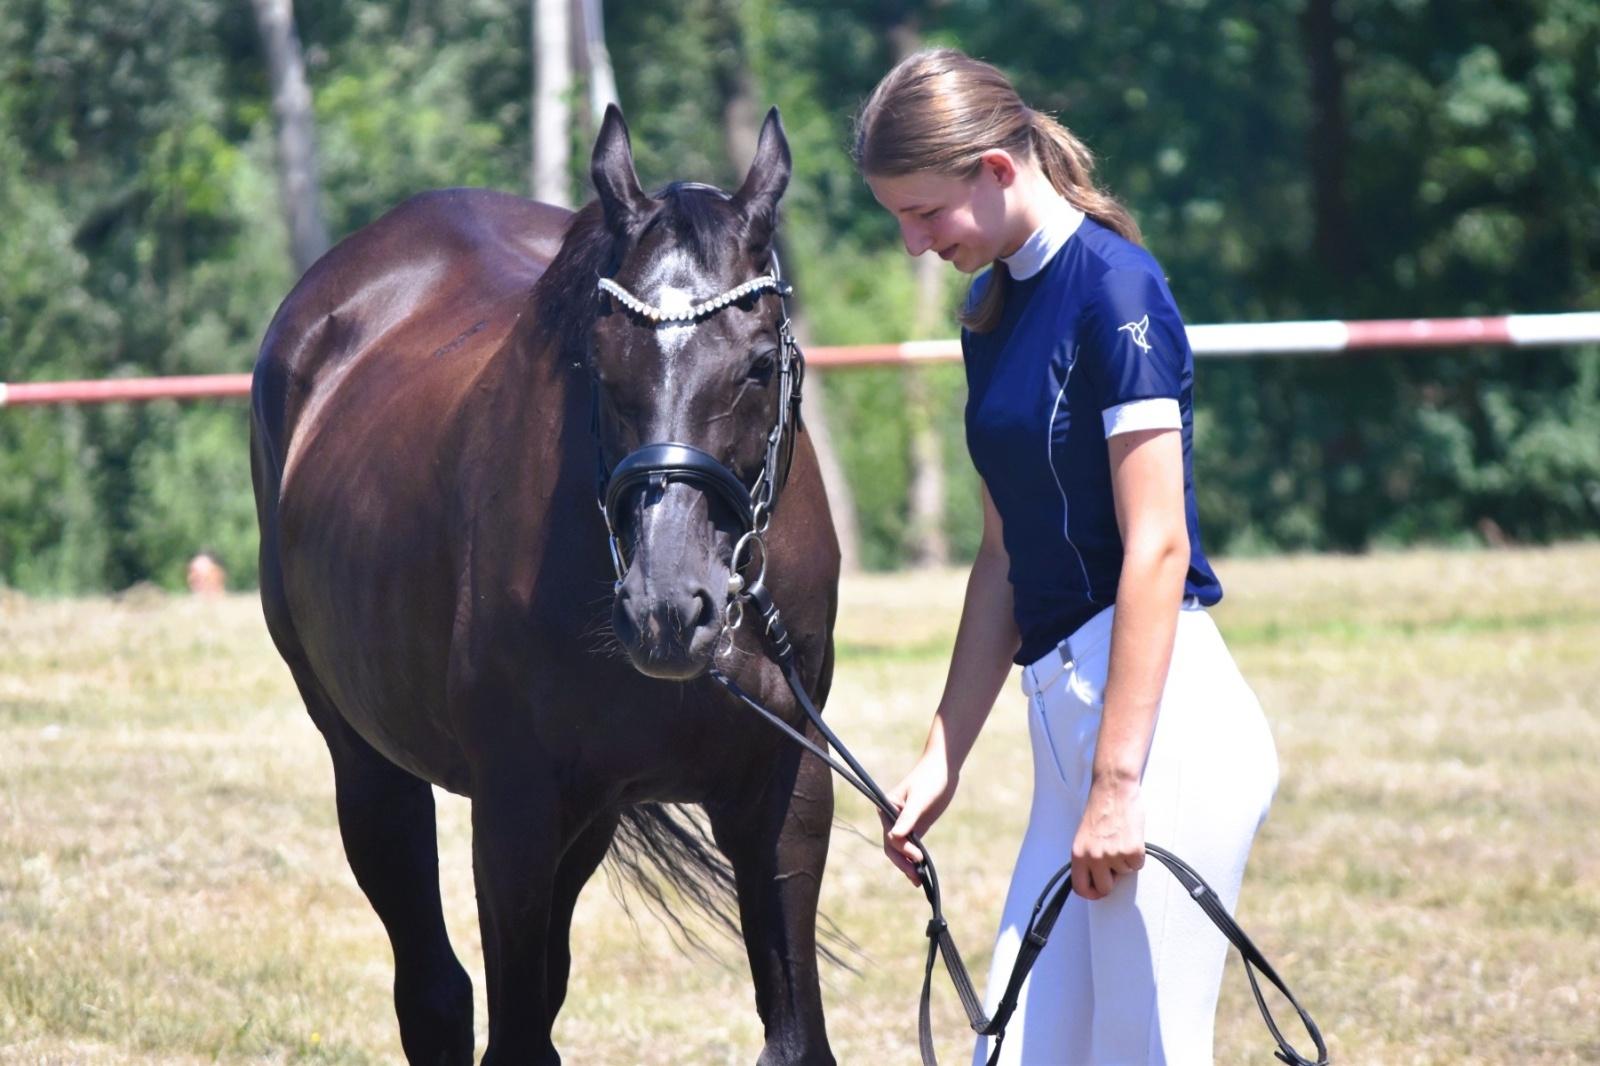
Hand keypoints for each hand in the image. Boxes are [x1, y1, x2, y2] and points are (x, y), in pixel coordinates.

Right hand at [879, 752, 958, 886]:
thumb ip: (908, 818)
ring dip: (908, 864)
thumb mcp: (920, 798)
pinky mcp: (916, 826)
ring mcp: (904, 823)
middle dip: (902, 862)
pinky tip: (921, 871)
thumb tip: (895, 837)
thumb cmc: (930, 778)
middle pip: (892, 846)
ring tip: (918, 881)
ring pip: (901, 849)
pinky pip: (911, 846)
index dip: (903, 849)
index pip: (890, 836)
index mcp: (886, 809)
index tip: (918, 856)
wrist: (943, 768)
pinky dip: (915, 858)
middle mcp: (891, 818)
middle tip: (916, 877)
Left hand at [1070, 773, 1145, 899]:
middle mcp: (1094, 857)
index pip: (1080, 888)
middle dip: (1112, 880)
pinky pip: (1138, 865)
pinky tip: (1131, 836)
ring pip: (1124, 874)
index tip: (1098, 892)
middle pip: (1105, 888)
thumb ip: (1087, 857)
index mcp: (1078, 854)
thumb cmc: (1100, 809)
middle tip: (1115, 862)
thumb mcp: (1085, 836)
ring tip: (1121, 838)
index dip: (1091, 893)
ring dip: (1125, 861)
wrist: (1114, 789)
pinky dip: (1138, 854)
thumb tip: (1095, 878)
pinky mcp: (1132, 850)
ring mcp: (1113, 855)